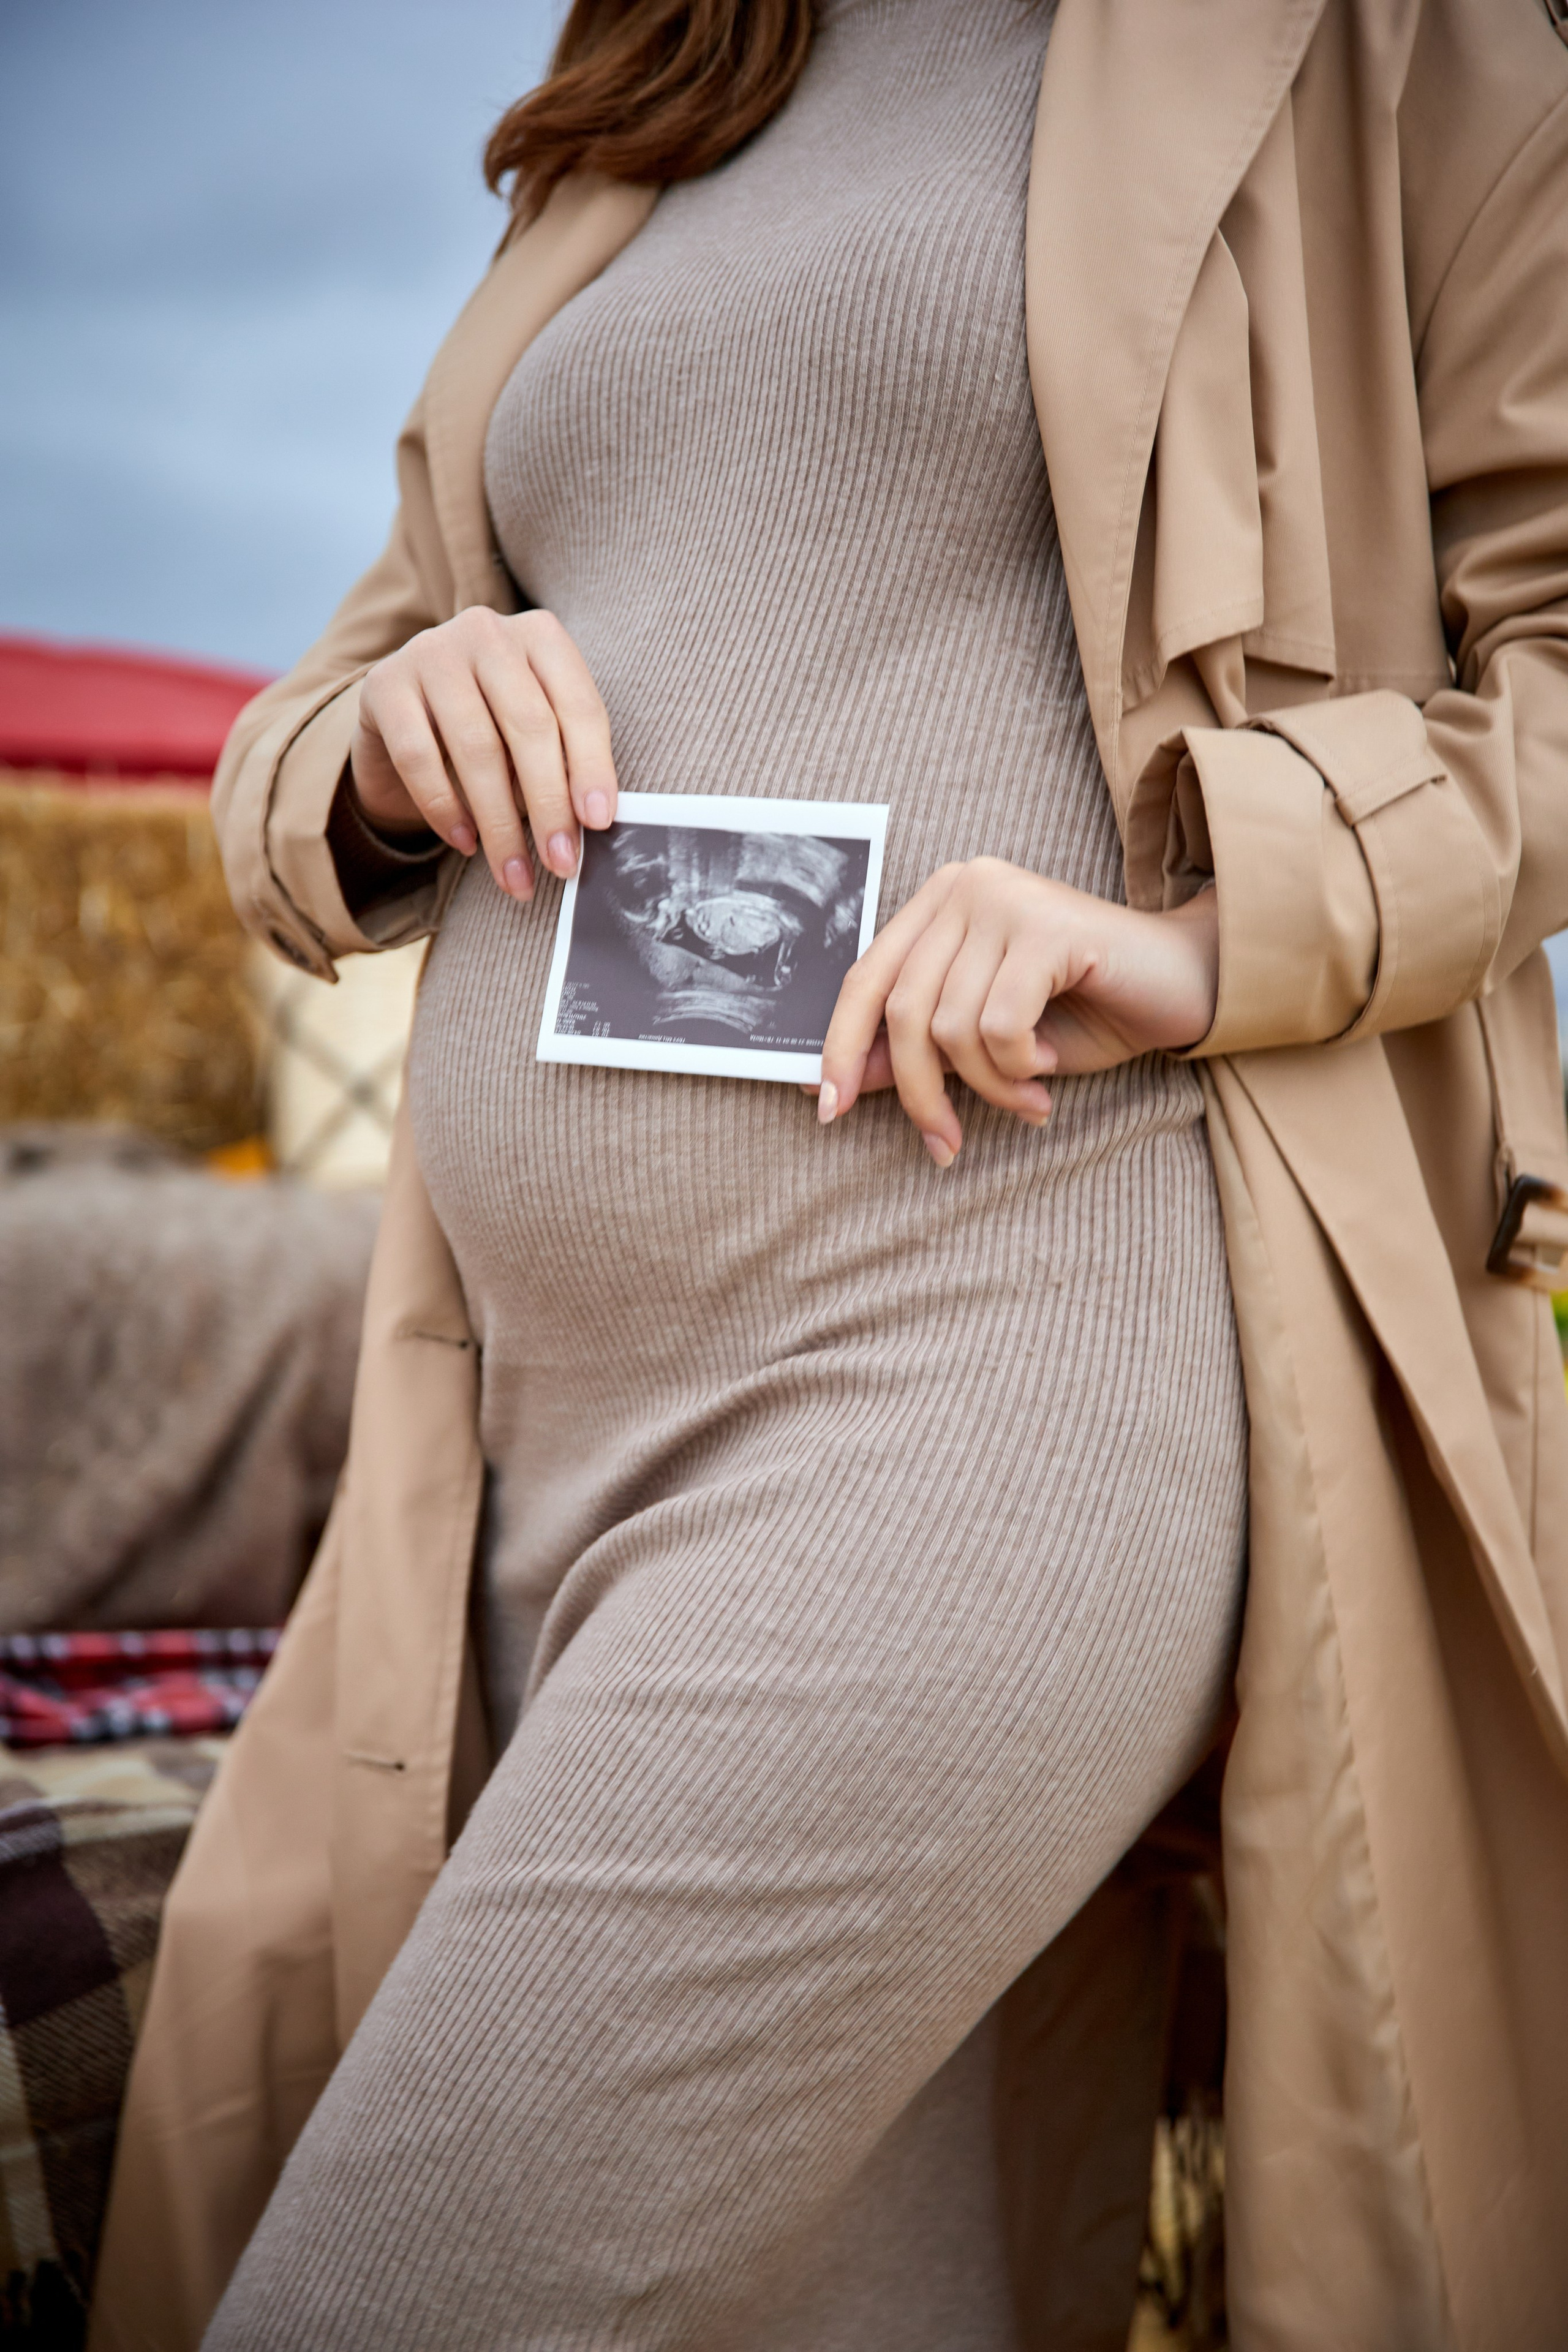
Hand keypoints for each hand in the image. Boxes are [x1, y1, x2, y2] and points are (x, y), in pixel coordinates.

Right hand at [348, 607, 616, 898]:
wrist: (404, 719)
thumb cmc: (490, 730)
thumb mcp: (534, 737)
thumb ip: (564, 764)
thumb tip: (588, 824)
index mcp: (541, 636)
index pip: (578, 705)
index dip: (592, 767)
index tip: (598, 823)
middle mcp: (487, 632)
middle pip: (529, 726)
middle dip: (549, 805)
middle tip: (561, 864)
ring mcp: (431, 651)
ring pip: (476, 747)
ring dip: (500, 823)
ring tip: (515, 874)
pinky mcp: (383, 684)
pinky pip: (417, 756)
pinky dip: (444, 808)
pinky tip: (465, 842)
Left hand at [815, 857, 1218, 1165]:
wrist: (1184, 988)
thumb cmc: (1083, 1015)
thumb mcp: (982, 1043)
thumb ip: (913, 1051)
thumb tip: (829, 1086)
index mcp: (940, 904)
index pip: (865, 980)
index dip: (840, 1048)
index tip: (827, 1111)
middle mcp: (966, 887)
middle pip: (902, 1009)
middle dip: (919, 1092)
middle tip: (945, 1145)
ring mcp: (1006, 899)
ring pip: (951, 1026)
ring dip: (988, 1087)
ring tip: (1028, 1098)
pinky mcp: (1047, 926)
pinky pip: (1000, 1025)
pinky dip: (1018, 1067)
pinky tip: (1048, 1067)